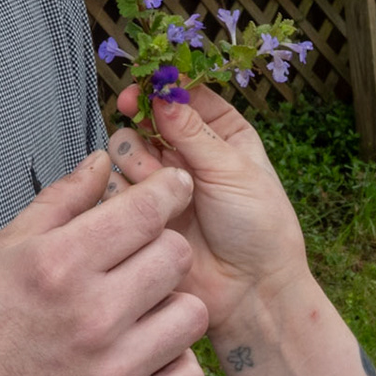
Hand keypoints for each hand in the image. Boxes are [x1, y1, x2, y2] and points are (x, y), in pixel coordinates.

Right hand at [0, 151, 207, 375]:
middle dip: (163, 249)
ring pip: (191, 315)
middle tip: (141, 261)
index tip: (175, 188)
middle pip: (176, 256)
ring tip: (139, 315)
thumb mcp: (1, 252)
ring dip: (171, 309)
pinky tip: (143, 358)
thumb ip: (61, 201)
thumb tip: (105, 160)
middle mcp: (90, 315)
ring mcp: (111, 373)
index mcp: (57, 264)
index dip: (169, 191)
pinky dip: (172, 365)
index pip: (146, 211)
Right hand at [110, 86, 311, 338]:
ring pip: (127, 149)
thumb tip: (162, 93)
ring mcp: (163, 183)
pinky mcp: (143, 213)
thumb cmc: (259, 228)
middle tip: (137, 119)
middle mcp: (189, 154)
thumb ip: (192, 131)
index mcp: (223, 134)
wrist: (249, 291)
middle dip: (142, 120)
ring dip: (137, 158)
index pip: (186, 94)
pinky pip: (117, 187)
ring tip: (157, 181)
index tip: (144, 84)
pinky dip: (124, 189)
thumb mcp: (233, 170)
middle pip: (147, 117)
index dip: (163, 85)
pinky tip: (143, 204)